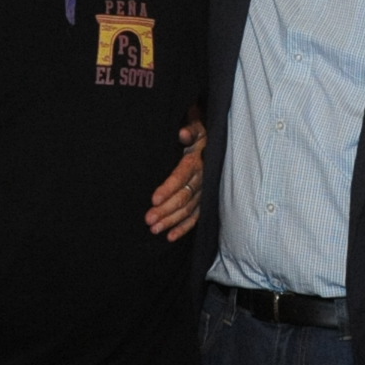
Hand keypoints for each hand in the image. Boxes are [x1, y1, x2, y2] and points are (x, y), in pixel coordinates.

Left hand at [145, 120, 206, 240]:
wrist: (216, 143)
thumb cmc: (201, 135)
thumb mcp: (198, 128)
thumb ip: (191, 130)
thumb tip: (182, 134)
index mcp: (197, 161)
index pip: (181, 176)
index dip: (168, 188)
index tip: (153, 199)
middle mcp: (203, 179)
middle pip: (183, 197)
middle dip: (166, 210)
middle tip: (149, 220)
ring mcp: (205, 192)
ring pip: (188, 210)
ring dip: (172, 221)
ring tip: (155, 229)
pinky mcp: (205, 201)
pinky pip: (196, 217)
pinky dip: (184, 227)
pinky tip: (170, 237)